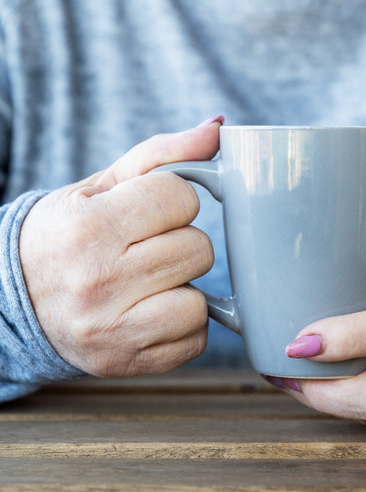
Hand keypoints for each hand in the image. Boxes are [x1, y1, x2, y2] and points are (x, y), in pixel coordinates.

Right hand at [19, 118, 222, 376]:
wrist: (19, 296)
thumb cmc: (68, 233)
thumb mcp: (104, 185)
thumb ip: (164, 155)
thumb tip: (219, 128)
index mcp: (89, 228)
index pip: (180, 198)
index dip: (174, 199)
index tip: (151, 209)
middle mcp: (97, 283)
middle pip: (198, 249)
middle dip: (182, 242)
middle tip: (148, 247)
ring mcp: (111, 331)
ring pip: (200, 302)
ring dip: (185, 286)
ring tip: (150, 281)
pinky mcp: (125, 363)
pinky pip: (195, 340)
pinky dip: (183, 323)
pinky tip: (152, 310)